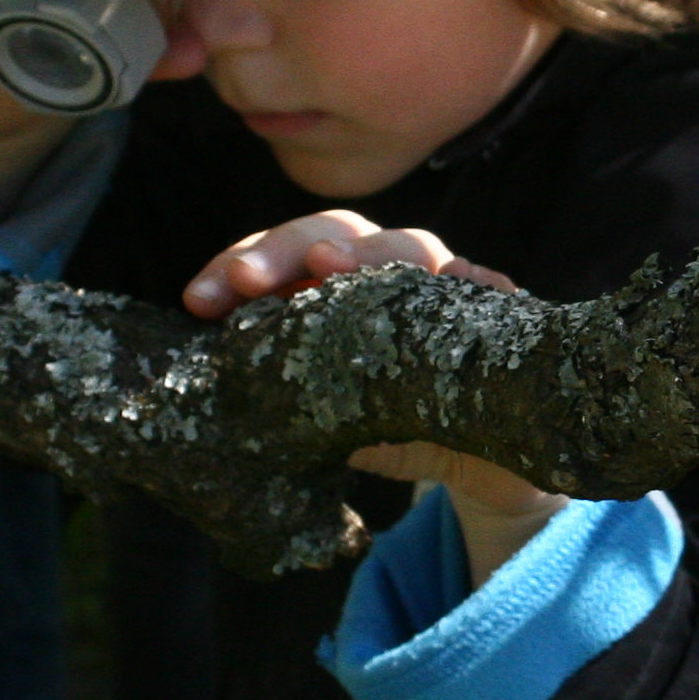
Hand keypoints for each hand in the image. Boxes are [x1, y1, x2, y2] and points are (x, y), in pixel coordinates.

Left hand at [188, 213, 563, 579]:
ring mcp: (446, 285)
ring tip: (328, 265)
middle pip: (336, 235)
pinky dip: (477, 282)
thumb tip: (217, 399)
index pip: (278, 260)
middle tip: (247, 278)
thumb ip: (285, 404)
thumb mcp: (328, 423)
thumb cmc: (392, 429)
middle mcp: (387, 272)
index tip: (198, 302)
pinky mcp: (501, 312)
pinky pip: (490, 287)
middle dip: (285, 249)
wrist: (481, 464)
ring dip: (368, 253)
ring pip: (411, 247)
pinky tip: (462, 284)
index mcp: (333, 289)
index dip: (237, 269)